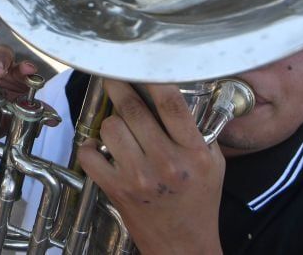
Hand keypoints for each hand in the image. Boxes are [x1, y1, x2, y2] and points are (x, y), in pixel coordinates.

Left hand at [78, 82, 224, 254]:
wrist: (183, 243)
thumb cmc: (198, 199)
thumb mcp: (212, 162)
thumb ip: (196, 129)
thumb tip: (171, 90)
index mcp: (193, 154)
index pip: (170, 104)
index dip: (151, 79)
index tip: (139, 65)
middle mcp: (166, 164)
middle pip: (132, 110)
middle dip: (119, 87)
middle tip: (113, 77)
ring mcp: (138, 177)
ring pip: (110, 127)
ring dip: (111, 121)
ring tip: (119, 127)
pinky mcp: (115, 188)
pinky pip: (89, 153)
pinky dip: (90, 146)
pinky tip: (101, 147)